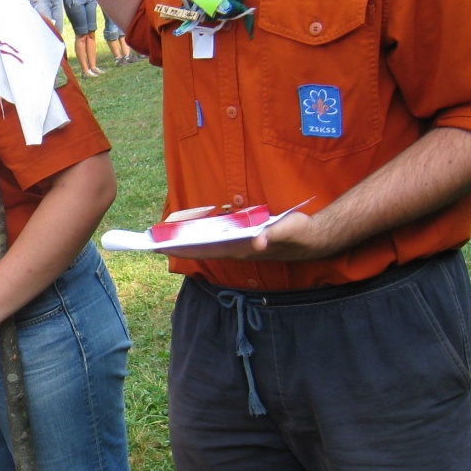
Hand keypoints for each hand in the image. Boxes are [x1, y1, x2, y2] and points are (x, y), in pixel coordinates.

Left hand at [157, 212, 336, 261]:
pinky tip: (212, 221)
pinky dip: (213, 229)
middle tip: (154, 241)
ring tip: (170, 235)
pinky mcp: (248, 239)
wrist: (316, 239)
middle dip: (180, 244)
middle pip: (203, 248)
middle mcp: (238, 249)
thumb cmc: (300, 234)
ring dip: (192, 238)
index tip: (161, 247)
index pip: (206, 250)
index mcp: (242, 249)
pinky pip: (224, 234)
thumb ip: (273, 236)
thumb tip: (258, 243)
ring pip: (211, 242)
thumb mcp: (288, 231)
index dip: (184, 248)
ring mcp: (242, 245)